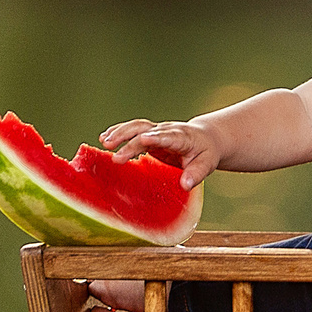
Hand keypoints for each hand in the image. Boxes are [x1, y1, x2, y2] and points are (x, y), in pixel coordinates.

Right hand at [99, 119, 220, 188]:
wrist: (204, 138)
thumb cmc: (205, 153)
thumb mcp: (207, 164)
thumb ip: (196, 174)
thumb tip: (185, 185)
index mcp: (182, 137)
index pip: (168, 136)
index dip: (156, 138)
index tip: (143, 140)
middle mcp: (167, 130)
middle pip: (146, 131)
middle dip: (130, 141)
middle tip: (115, 156)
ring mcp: (156, 131)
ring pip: (136, 126)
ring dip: (120, 133)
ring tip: (104, 142)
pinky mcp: (148, 134)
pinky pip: (132, 130)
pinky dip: (118, 131)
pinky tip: (104, 137)